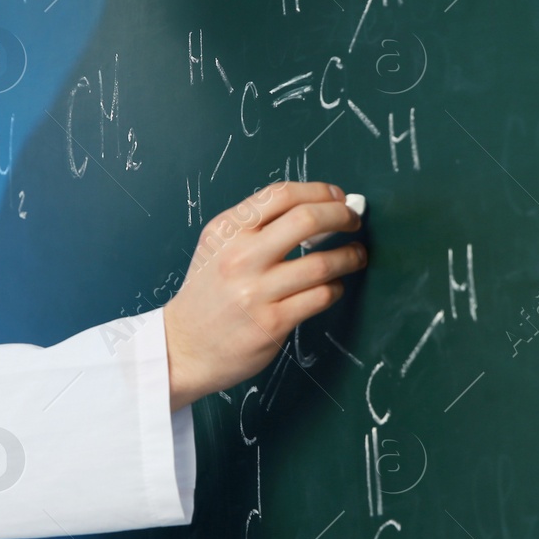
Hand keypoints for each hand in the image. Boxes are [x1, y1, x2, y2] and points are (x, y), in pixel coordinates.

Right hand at [163, 181, 366, 411]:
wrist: (183, 346)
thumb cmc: (207, 294)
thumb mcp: (218, 247)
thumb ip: (256, 226)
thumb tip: (316, 207)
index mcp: (228, 230)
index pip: (281, 194)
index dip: (319, 192)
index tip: (338, 198)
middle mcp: (240, 256)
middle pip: (307, 220)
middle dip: (342, 216)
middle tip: (353, 222)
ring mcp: (257, 291)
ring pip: (322, 263)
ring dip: (349, 255)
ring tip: (356, 255)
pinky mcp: (273, 323)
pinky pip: (320, 296)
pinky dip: (336, 288)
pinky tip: (334, 286)